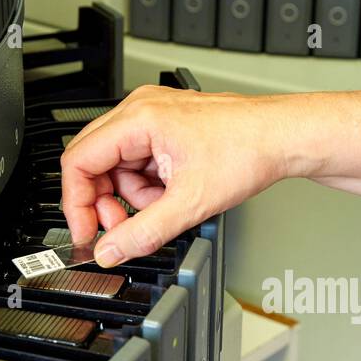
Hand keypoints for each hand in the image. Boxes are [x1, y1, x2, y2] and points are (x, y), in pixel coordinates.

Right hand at [59, 84, 291, 266]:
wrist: (284, 137)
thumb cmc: (249, 150)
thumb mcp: (190, 203)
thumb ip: (143, 232)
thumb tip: (111, 251)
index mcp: (139, 118)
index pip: (79, 161)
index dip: (77, 203)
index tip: (87, 233)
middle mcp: (141, 110)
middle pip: (95, 163)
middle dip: (107, 202)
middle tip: (123, 229)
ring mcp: (155, 117)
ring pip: (119, 166)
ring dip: (135, 196)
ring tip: (168, 205)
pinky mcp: (168, 128)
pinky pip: (141, 162)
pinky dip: (151, 186)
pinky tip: (175, 192)